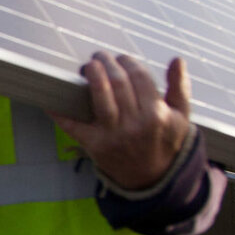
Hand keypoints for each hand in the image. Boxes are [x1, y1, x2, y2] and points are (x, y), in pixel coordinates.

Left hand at [50, 53, 191, 191]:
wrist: (152, 178)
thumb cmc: (165, 141)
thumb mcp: (181, 116)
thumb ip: (180, 87)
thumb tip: (177, 60)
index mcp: (156, 115)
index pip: (139, 77)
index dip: (128, 62)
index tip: (122, 58)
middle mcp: (135, 124)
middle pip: (118, 83)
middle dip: (107, 63)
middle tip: (100, 56)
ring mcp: (113, 135)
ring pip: (100, 98)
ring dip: (92, 76)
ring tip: (89, 66)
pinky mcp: (94, 145)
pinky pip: (73, 125)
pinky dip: (60, 111)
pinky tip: (53, 97)